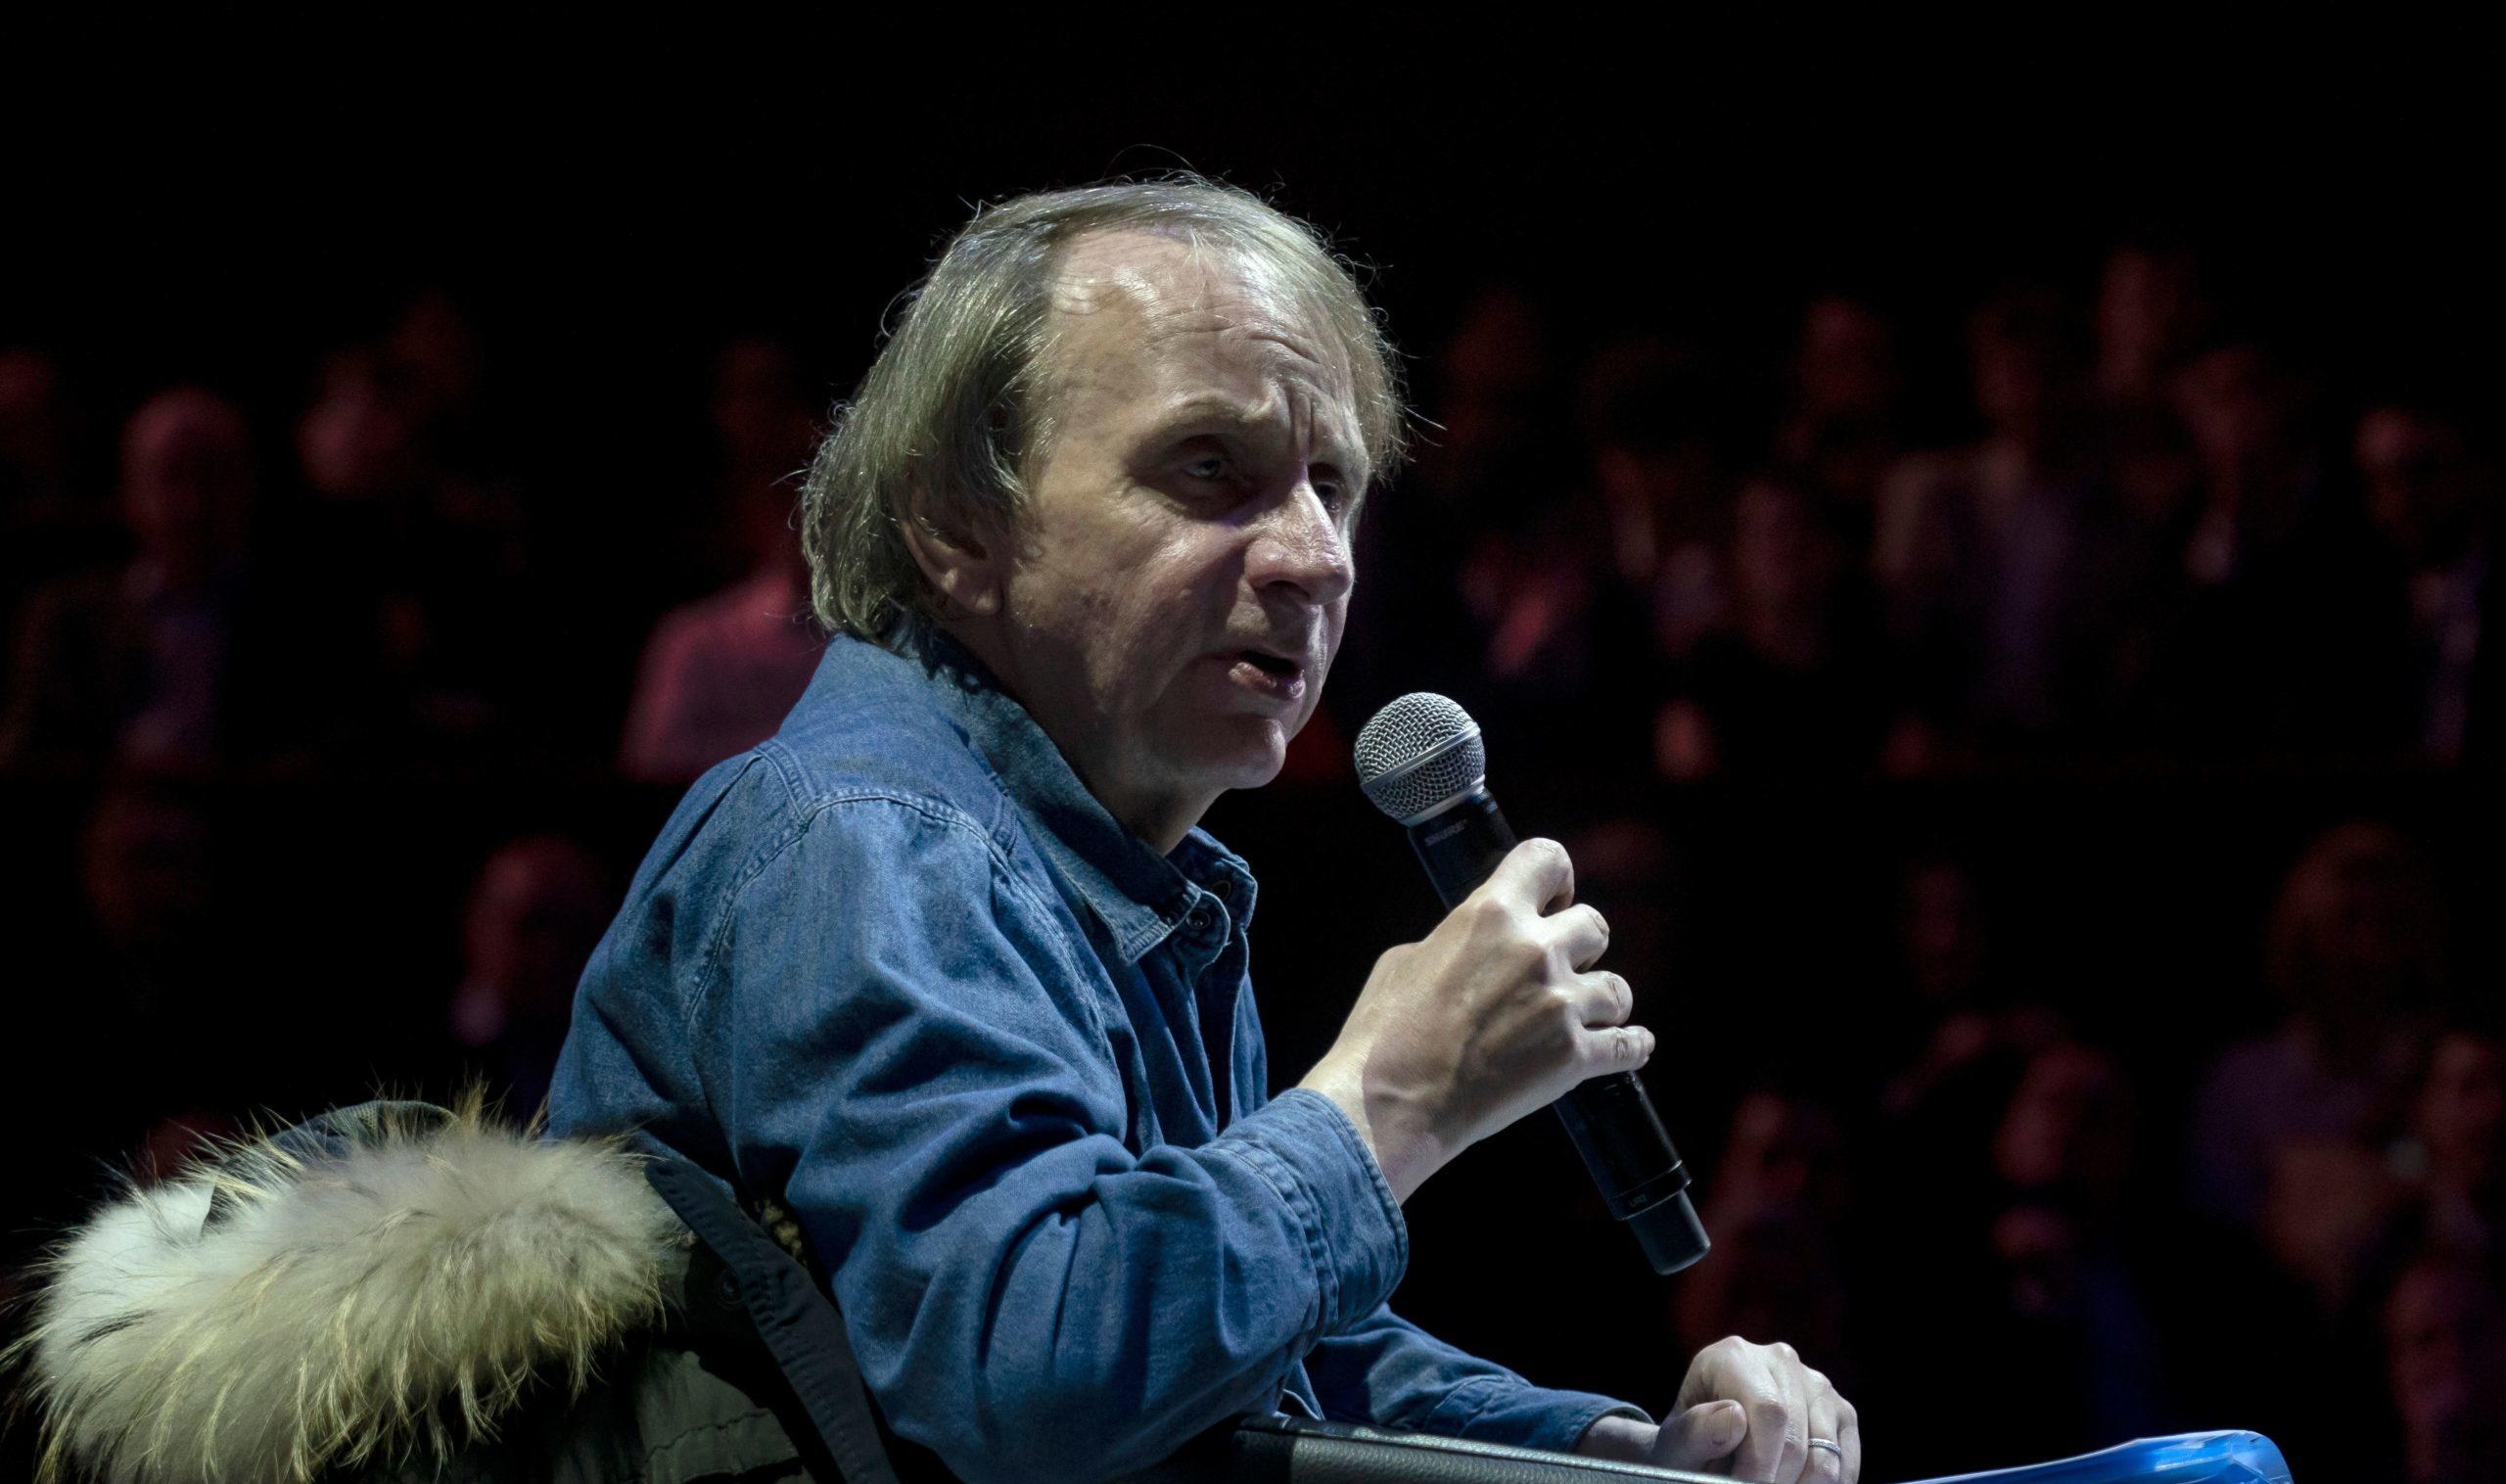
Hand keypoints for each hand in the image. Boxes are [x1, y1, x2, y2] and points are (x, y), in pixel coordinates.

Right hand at [1297, 838, 1650, 1200]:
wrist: (1393, 1103)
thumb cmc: (1385, 1034)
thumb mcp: (1406, 960)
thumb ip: (1455, 940)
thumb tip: (1474, 946)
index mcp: (1490, 913)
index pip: (1547, 859)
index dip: (1556, 877)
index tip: (1555, 897)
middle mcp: (1535, 950)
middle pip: (1595, 925)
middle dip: (1580, 946)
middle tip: (1561, 968)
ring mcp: (1560, 1004)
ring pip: (1618, 988)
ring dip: (1600, 1001)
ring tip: (1581, 1015)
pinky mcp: (1574, 1057)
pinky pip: (1629, 1045)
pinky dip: (1630, 1046)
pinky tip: (1629, 1045)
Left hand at [1579, 1336, 1858, 1483]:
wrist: (1707, 1446)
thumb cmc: (1690, 1445)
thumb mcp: (1677, 1443)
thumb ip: (1695, 1432)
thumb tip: (1734, 1416)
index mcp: (1733, 1356)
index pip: (1768, 1411)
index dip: (1759, 1463)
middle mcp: (1780, 1359)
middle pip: (1795, 1437)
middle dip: (1775, 1480)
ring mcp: (1816, 1383)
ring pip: (1825, 1453)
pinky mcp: (1841, 1411)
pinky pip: (1845, 1462)